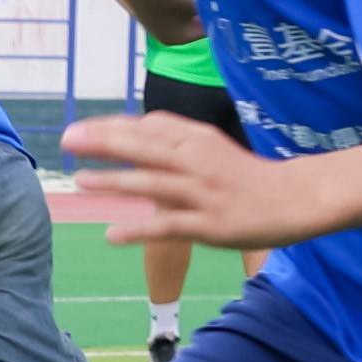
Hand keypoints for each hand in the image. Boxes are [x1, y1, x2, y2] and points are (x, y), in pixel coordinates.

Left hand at [59, 105, 303, 252]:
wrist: (294, 199)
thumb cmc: (247, 176)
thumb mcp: (211, 148)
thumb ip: (175, 141)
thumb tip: (133, 132)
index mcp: (197, 139)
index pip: (147, 126)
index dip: (111, 126)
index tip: (80, 128)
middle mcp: (197, 161)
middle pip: (143, 147)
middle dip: (103, 142)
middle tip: (68, 139)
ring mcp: (202, 193)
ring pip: (151, 184)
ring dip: (113, 181)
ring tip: (80, 181)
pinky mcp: (209, 224)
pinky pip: (168, 227)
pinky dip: (138, 230)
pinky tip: (112, 235)